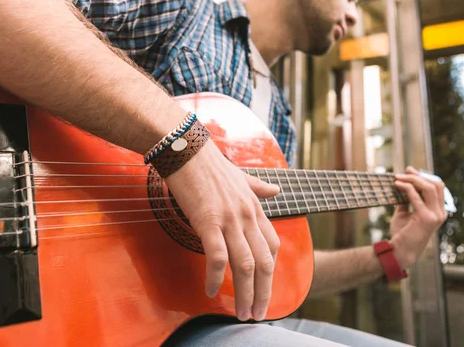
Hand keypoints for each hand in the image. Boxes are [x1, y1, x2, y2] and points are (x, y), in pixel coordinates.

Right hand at [164, 140, 279, 321]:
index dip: (271, 274)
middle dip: (263, 294)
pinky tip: (210, 291)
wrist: (187, 149)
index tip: (264, 291)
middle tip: (257, 315)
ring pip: (245, 265)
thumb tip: (277, 190)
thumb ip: (259, 187)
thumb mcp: (241, 175)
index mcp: (254, 208)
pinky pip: (217, 256)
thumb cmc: (209, 163)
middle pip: (264, 263)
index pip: (272, 247)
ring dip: (244, 294)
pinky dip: (215, 277)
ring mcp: (229, 219)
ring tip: (240, 313)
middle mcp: (247, 216)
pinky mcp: (207, 221)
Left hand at [389, 167, 447, 268]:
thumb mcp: (404, 213)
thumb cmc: (402, 234)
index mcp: (438, 211)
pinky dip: (406, 188)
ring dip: (412, 179)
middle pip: (436, 184)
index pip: (437, 187)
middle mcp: (441, 213)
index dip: (424, 176)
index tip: (409, 170)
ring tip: (398, 177)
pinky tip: (397, 185)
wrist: (400, 251)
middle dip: (418, 176)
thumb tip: (402, 184)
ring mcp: (436, 216)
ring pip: (429, 187)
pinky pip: (417, 197)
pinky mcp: (427, 218)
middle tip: (402, 172)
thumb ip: (406, 200)